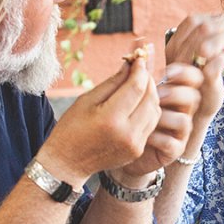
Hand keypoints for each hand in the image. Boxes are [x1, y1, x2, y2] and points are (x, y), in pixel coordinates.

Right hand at [40, 57, 160, 182]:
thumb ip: (112, 82)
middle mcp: (127, 133)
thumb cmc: (71, 128)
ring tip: (139, 85)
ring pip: (155, 111)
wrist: (68, 164)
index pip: (137, 87)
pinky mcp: (137, 151)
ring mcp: (135, 144)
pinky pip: (151, 124)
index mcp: (111, 119)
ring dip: (150, 95)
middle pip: (150, 98)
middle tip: (140, 69)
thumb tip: (130, 65)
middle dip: (148, 80)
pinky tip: (138, 103)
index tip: (139, 59)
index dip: (140, 70)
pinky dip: (148, 110)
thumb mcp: (86, 100)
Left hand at [119, 61, 202, 176]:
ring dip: (165, 115)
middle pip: (194, 96)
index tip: (167, 71)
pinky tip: (142, 135)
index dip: (185, 72)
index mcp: (174, 91)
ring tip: (145, 116)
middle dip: (176, 93)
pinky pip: (173, 142)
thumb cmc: (124, 115)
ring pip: (184, 120)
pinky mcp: (173, 150)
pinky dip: (158, 137)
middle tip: (158, 94)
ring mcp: (178, 132)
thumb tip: (137, 41)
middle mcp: (180, 110)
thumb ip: (137, 70)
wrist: (116, 148)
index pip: (193, 77)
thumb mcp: (129, 91)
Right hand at [165, 13, 223, 121]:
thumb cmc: (199, 81)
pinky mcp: (203, 84)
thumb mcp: (197, 57)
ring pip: (205, 43)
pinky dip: (223, 58)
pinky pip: (212, 66)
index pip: (192, 21)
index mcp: (175, 46)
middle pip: (201, 27)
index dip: (213, 16)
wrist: (195, 112)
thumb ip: (205, 40)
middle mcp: (178, 56)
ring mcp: (189, 70)